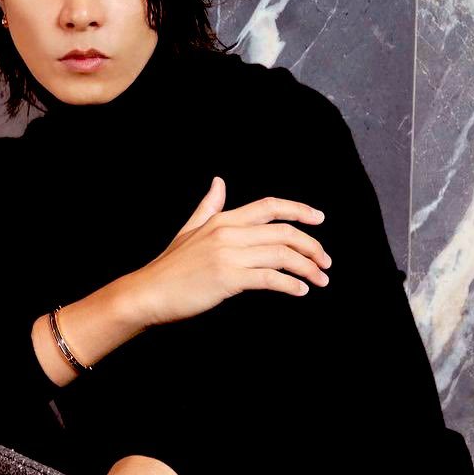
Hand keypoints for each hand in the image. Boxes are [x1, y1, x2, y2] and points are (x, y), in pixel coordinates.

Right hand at [130, 176, 331, 327]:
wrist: (147, 293)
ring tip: (319, 280)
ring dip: (306, 268)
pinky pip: (269, 278)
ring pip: (281, 254)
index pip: (269, 206)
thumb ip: (208, 207)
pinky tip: (300, 291)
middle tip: (325, 262)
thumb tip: (219, 182)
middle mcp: (228, 232)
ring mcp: (228, 255)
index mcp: (222, 219)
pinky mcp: (228, 278)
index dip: (299, 210)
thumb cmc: (169, 267)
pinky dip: (289, 285)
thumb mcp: (189, 230)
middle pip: (283, 232)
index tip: (320, 220)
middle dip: (311, 246)